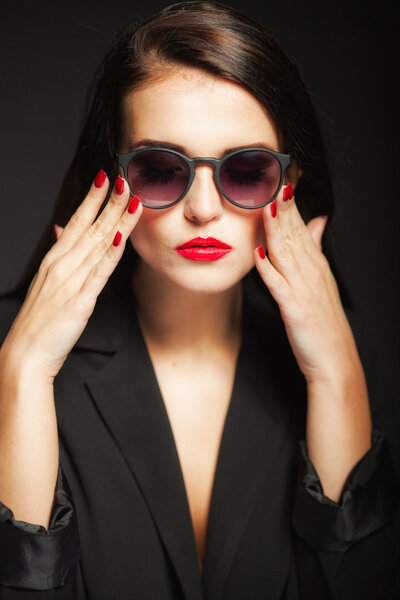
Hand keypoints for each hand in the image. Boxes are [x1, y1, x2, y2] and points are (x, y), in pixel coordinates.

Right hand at [1, 172, 141, 380]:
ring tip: (132, 197)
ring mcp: (70, 281)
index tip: (107, 176)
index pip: (76, 221)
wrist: (26, 353)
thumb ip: (59, 255)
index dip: (93, 198)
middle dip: (110, 201)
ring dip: (117, 219)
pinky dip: (111, 253)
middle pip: (91, 227)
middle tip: (126, 176)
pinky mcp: (80, 301)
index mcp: (55, 259)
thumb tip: (61, 230)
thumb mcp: (47, 281)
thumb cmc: (40, 319)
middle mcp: (62, 264)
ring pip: (99, 244)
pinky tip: (123, 237)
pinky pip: (99, 272)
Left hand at [254, 183, 361, 383]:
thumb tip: (318, 220)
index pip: (299, 225)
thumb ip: (316, 248)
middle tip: (272, 175)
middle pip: (293, 232)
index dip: (289, 201)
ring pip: (286, 252)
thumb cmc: (323, 320)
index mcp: (314, 263)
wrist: (335, 359)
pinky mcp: (294, 309)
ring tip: (265, 203)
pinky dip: (268, 270)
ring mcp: (303, 289)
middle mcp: (310, 271)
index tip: (280, 176)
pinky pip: (279, 286)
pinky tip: (258, 254)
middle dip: (282, 204)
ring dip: (275, 228)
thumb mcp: (321, 279)